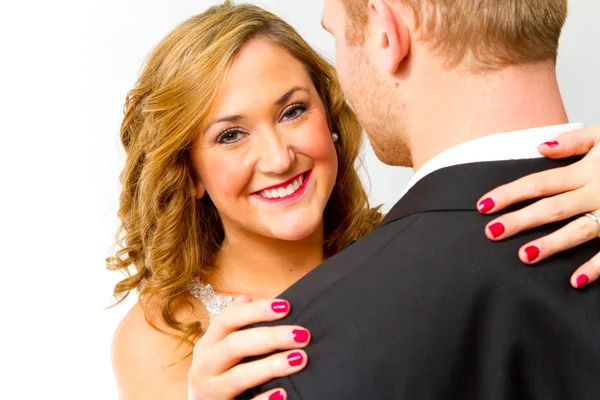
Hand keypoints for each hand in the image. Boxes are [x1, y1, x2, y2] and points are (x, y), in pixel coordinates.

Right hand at [188, 295, 308, 399]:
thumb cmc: (218, 377)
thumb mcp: (219, 350)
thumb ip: (234, 326)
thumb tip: (244, 296)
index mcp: (207, 345)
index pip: (228, 319)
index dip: (256, 310)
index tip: (286, 307)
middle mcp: (203, 367)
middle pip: (234, 345)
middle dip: (270, 337)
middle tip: (302, 335)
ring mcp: (209, 392)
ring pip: (238, 377)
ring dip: (271, 366)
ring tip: (299, 359)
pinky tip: (283, 393)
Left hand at [476, 125, 599, 287]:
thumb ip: (576, 140)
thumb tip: (540, 147)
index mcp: (587, 170)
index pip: (539, 183)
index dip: (510, 193)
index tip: (483, 205)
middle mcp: (597, 191)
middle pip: (552, 207)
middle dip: (520, 220)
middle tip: (491, 232)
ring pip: (579, 230)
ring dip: (553, 244)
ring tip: (525, 255)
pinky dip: (597, 266)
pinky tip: (576, 281)